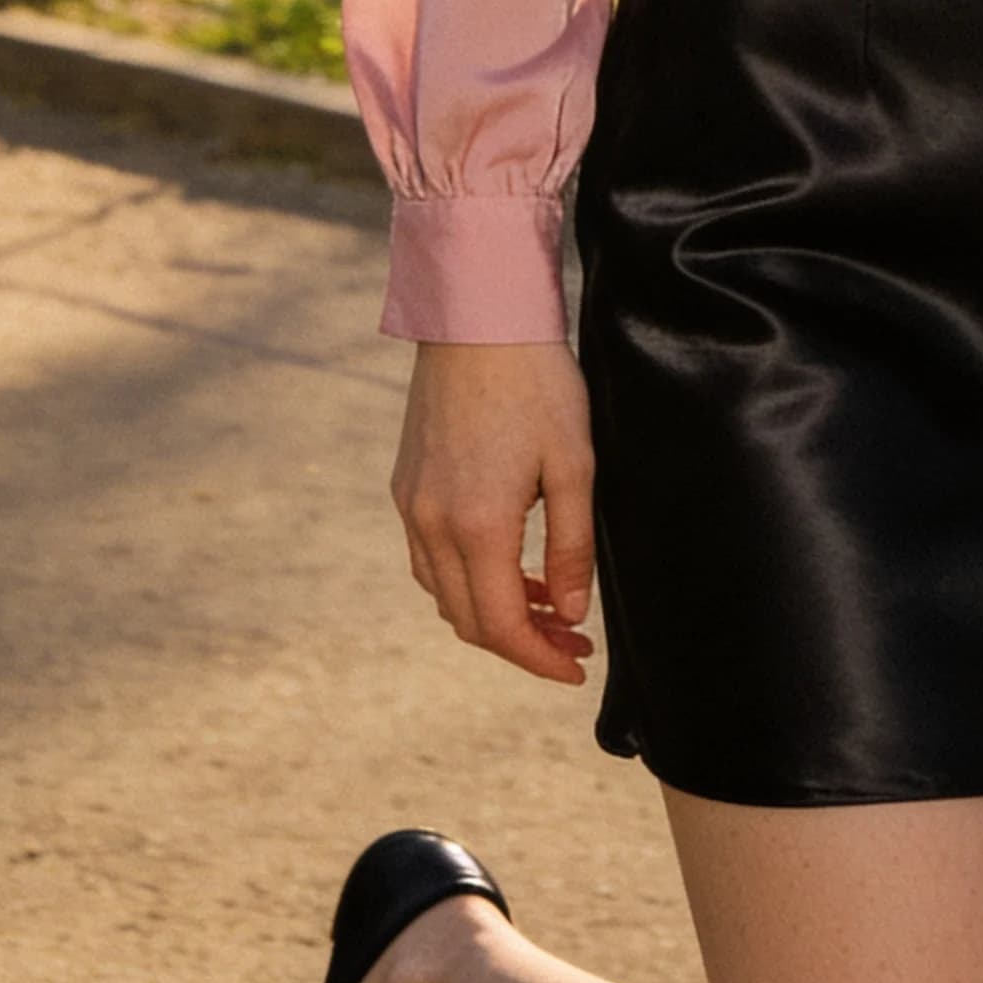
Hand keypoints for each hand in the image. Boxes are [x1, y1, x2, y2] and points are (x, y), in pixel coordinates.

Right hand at [392, 340, 595, 686]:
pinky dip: (465, 578)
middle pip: (468, 620)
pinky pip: (427, 558)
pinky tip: (504, 561)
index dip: (540, 658)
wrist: (477, 317)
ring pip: (443, 593)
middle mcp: (431, 524)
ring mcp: (410, 504)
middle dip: (522, 641)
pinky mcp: (405, 484)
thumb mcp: (574, 466)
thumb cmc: (536, 384)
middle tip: (572, 637)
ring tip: (546, 600)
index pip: (502, 626)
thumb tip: (570, 612)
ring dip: (491, 610)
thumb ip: (571, 548)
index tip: (577, 664)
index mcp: (476, 526)